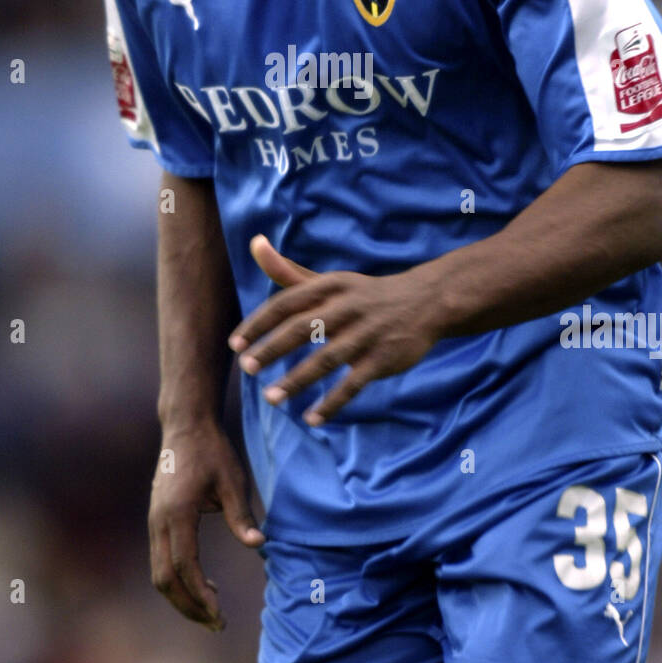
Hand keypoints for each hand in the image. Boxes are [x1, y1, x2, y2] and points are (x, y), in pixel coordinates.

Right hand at [148, 422, 264, 630]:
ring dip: (182, 597)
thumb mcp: (233, 480)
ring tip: (211, 611)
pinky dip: (178, 579)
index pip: (185, 566)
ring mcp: (154, 521)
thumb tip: (259, 545)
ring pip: (159, 572)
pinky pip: (161, 560)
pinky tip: (203, 584)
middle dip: (189, 606)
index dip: (200, 595)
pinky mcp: (156, 520)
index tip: (220, 615)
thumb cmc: (212, 450)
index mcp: (177, 513)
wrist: (185, 425)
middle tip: (218, 624)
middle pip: (165, 579)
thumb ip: (242, 515)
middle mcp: (159, 521)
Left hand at [228, 235, 446, 423]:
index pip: (286, 303)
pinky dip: (332, 402)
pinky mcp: (383, 358)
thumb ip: (288, 271)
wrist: (426, 300)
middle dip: (272, 348)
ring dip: (296, 379)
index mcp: (330, 286)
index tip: (235, 343)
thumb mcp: (329, 281)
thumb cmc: (363, 294)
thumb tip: (254, 244)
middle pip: (303, 328)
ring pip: (326, 359)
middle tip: (246, 367)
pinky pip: (353, 384)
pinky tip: (311, 418)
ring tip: (270, 398)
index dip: (259, 323)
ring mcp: (366, 334)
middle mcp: (347, 307)